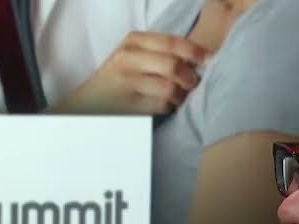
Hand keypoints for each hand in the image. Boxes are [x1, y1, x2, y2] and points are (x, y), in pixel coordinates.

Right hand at [52, 32, 209, 114]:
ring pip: (170, 88)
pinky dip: (168, 108)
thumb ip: (161, 52)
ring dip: (179, 96)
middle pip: (174, 66)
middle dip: (190, 78)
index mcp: (133, 41)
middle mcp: (127, 58)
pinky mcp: (128, 104)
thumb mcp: (134, 56)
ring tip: (176, 97)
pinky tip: (163, 106)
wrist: (88, 104)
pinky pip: (161, 105)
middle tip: (193, 84)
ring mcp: (126, 82)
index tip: (210, 59)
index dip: (196, 51)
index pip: (172, 43)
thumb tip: (203, 57)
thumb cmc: (119, 80)